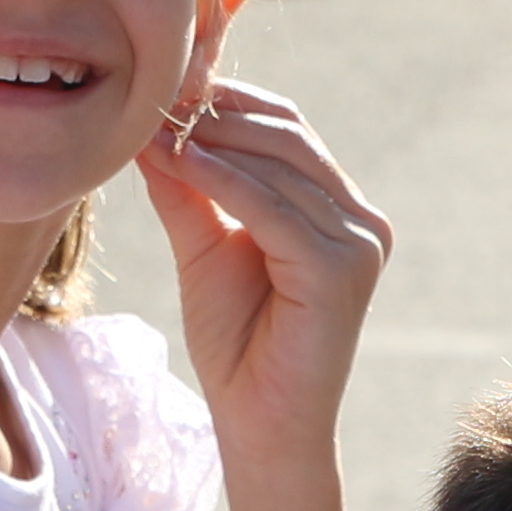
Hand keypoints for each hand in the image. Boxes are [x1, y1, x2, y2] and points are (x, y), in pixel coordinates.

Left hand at [136, 79, 390, 462]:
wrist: (258, 424)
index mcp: (338, 208)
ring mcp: (359, 243)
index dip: (226, 100)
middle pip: (287, 135)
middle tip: (156, 94)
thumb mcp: (204, 245)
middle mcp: (361, 219)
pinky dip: (220, 179)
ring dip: (210, 139)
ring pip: (279, 164)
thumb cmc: (236, 342)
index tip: (164, 85)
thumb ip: (188, 187)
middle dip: (217, 111)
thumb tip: (150, 126)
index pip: (286, 128)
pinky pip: (271, 208)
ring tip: (155, 124)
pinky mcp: (341, 270)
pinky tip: (177, 162)